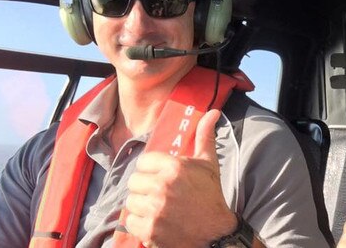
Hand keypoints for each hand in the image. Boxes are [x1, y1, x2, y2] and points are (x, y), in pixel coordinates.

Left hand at [125, 109, 237, 246]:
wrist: (216, 233)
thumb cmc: (210, 195)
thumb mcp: (208, 163)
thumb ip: (204, 136)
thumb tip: (213, 112)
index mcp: (174, 167)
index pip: (143, 162)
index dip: (152, 169)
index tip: (161, 177)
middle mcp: (162, 187)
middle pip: (134, 181)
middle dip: (145, 187)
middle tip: (159, 193)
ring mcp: (155, 209)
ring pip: (131, 201)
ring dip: (141, 205)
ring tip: (157, 207)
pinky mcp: (149, 229)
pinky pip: (130, 221)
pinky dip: (140, 223)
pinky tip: (155, 221)